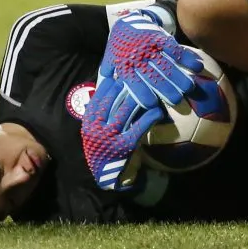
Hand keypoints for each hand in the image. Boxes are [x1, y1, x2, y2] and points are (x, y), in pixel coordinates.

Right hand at [81, 76, 165, 190]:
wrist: (105, 174)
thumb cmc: (103, 146)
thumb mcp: (95, 129)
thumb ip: (101, 112)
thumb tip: (112, 86)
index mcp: (89, 121)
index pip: (99, 97)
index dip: (111, 83)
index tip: (122, 73)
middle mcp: (97, 128)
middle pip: (113, 101)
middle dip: (126, 87)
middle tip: (140, 77)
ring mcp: (111, 137)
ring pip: (126, 111)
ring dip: (140, 99)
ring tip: (151, 89)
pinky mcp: (125, 145)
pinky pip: (139, 127)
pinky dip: (149, 117)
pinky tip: (158, 111)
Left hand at [100, 11, 203, 108]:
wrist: (130, 20)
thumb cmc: (121, 44)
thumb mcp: (111, 58)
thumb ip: (109, 72)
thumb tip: (104, 89)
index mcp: (125, 65)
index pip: (133, 82)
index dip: (142, 94)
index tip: (152, 105)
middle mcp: (139, 57)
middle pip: (154, 75)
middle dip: (165, 89)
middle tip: (177, 101)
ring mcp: (152, 47)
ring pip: (167, 64)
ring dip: (179, 77)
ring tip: (189, 89)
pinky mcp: (162, 38)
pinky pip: (175, 49)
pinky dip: (187, 58)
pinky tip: (197, 67)